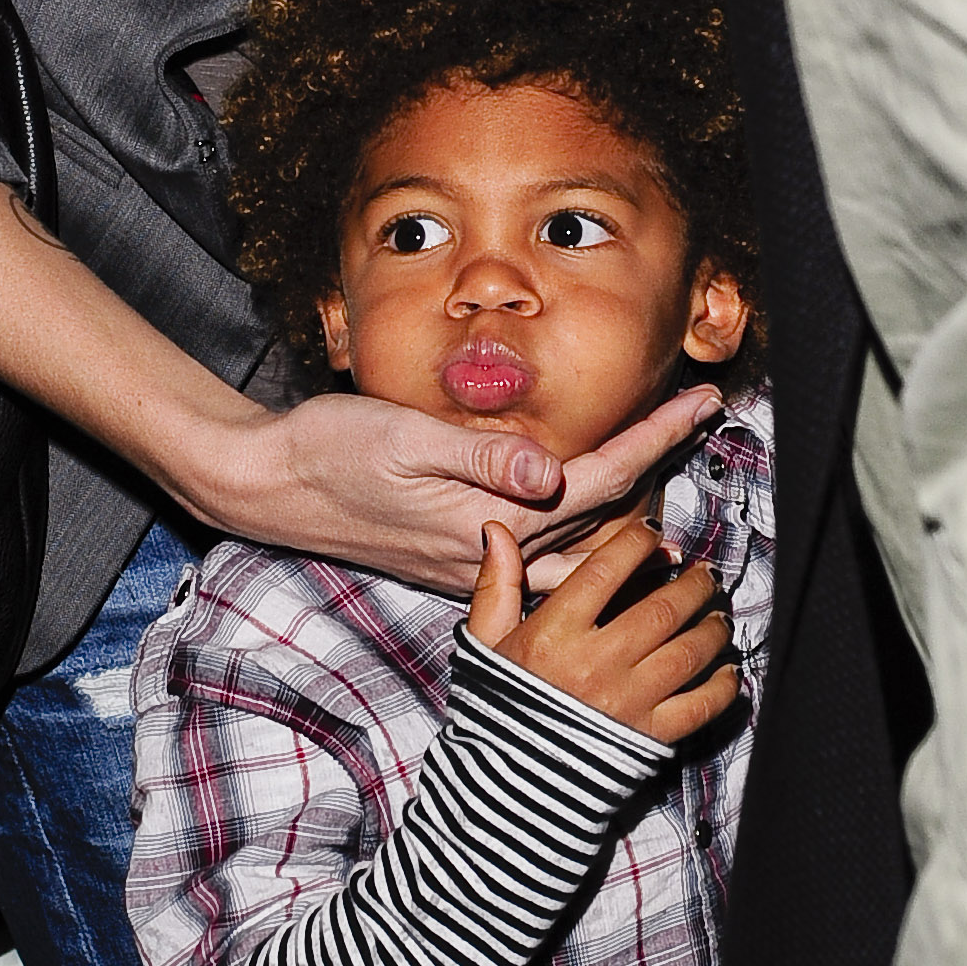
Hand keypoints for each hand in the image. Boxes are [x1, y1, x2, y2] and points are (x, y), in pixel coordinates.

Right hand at [189, 383, 722, 599]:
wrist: (265, 485)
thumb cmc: (329, 451)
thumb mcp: (402, 439)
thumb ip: (480, 458)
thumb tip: (553, 474)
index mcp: (486, 521)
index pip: (596, 485)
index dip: (654, 442)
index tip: (701, 404)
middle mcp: (489, 552)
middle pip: (601, 524)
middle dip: (657, 476)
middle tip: (698, 425)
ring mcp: (470, 560)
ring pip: (572, 553)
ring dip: (624, 514)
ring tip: (665, 473)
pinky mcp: (449, 556)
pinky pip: (536, 556)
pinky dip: (576, 530)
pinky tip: (582, 510)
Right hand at [466, 515, 738, 743]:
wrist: (509, 784)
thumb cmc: (500, 707)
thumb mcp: (487, 642)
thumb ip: (497, 585)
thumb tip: (496, 530)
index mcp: (554, 634)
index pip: (604, 571)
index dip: (634, 544)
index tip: (651, 533)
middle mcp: (596, 663)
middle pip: (661, 609)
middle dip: (691, 584)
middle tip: (703, 572)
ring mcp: (628, 702)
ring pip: (688, 652)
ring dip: (712, 628)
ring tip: (719, 615)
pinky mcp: (649, 738)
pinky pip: (700, 706)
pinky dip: (722, 686)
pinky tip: (727, 671)